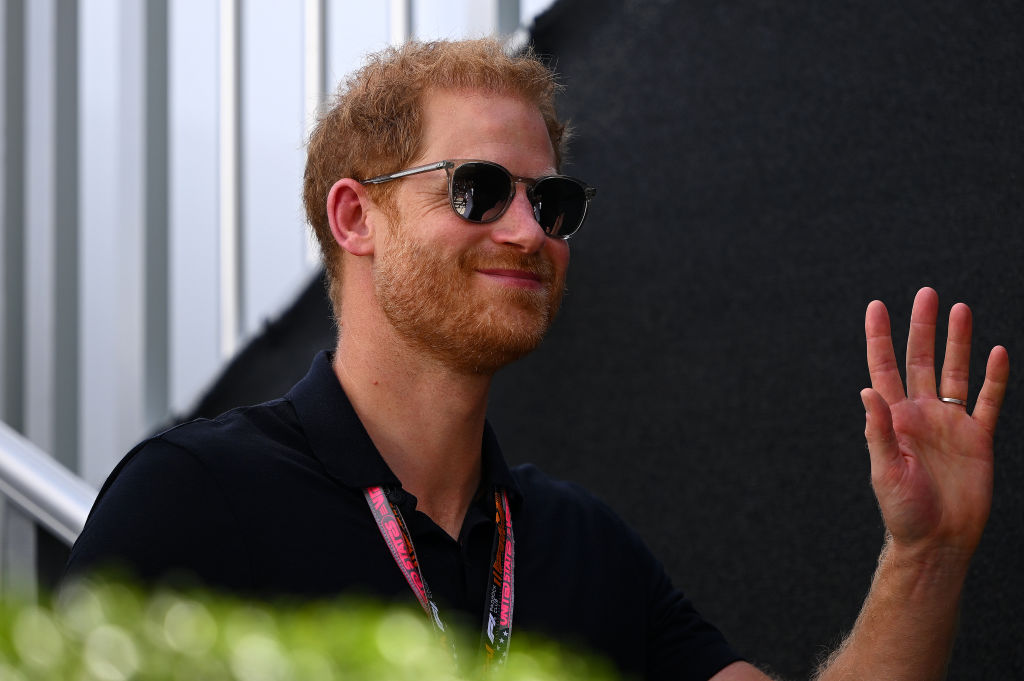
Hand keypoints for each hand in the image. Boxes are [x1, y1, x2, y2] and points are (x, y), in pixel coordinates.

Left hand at [862, 287, 1008, 561]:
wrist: (937, 540)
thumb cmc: (903, 510)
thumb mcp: (884, 469)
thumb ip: (879, 429)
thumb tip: (866, 390)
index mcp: (892, 418)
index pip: (883, 368)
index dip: (880, 337)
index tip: (876, 306)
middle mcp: (920, 413)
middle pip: (921, 360)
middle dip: (922, 327)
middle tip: (926, 293)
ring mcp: (950, 423)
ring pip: (955, 372)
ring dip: (958, 342)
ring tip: (960, 309)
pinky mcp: (978, 439)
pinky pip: (988, 402)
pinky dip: (995, 379)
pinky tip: (997, 352)